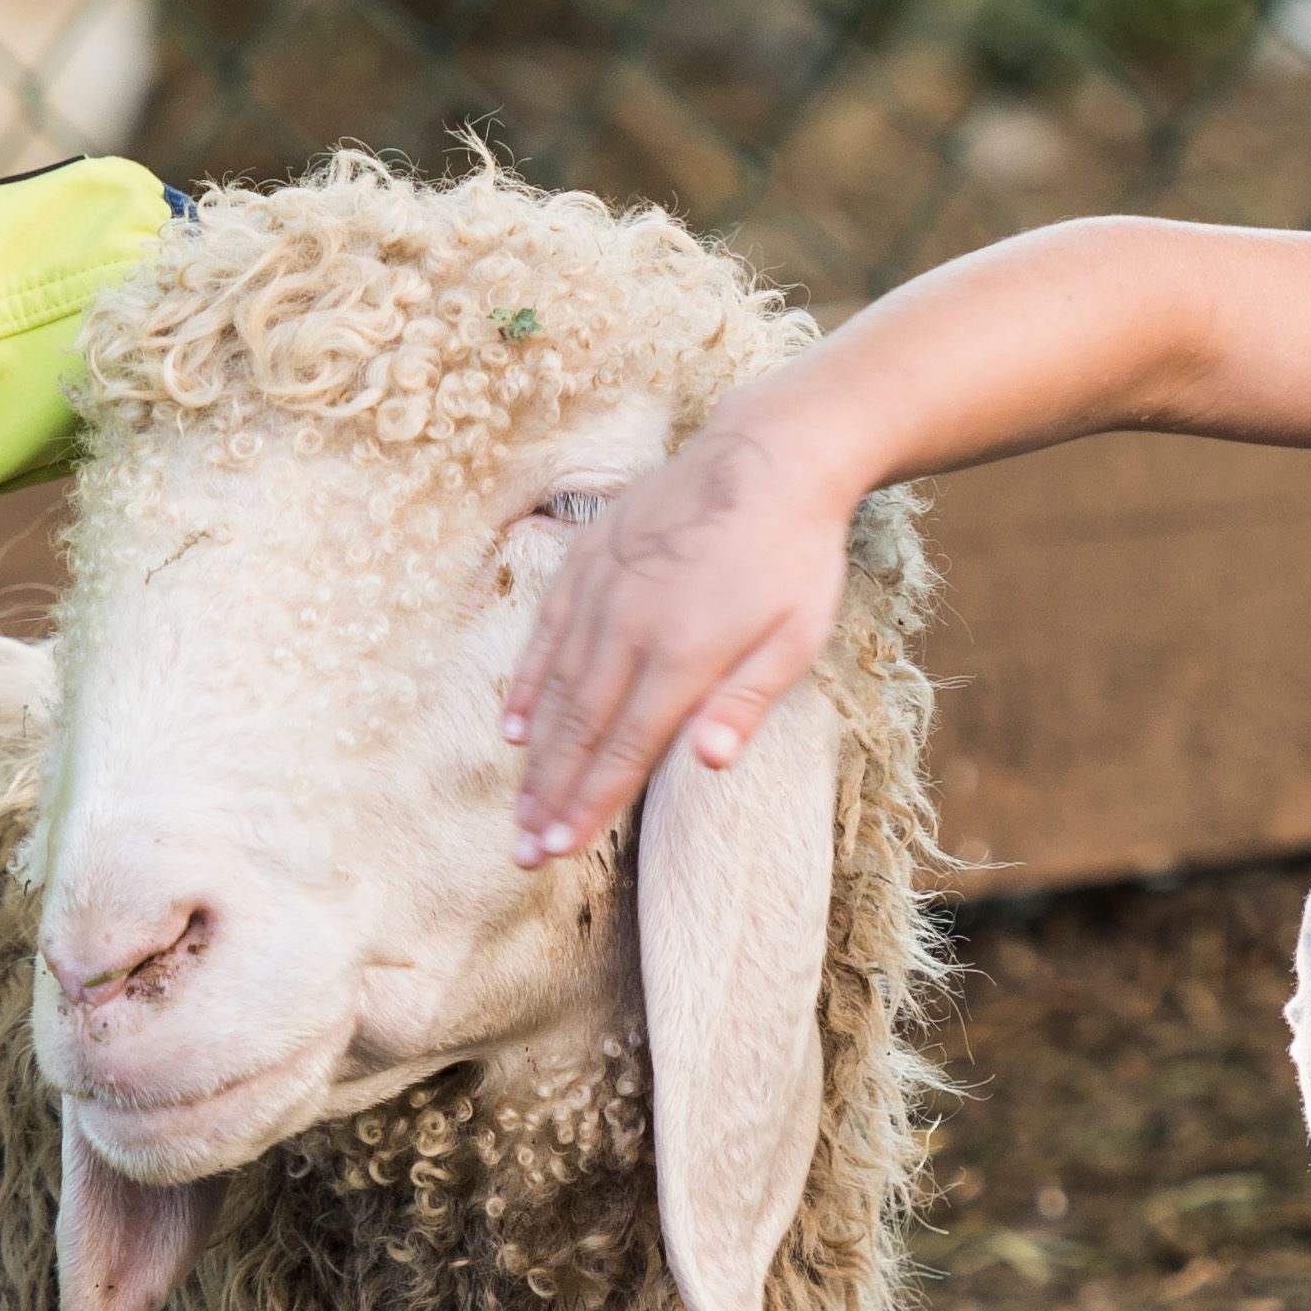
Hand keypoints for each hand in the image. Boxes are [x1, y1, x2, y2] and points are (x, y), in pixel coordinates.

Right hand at [505, 412, 856, 866]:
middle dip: (550, 797)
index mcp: (683, 654)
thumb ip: (746, 701)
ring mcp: (601, 593)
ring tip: (517, 809)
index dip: (589, 804)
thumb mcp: (796, 634)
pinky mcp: (586, 562)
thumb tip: (708, 765)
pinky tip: (513, 729)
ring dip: (534, 757)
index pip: (626, 749)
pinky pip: (546, 636)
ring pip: (556, 690)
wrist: (767, 457)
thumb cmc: (795, 556)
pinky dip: (527, 686)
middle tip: (524, 853)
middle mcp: (629, 627)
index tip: (559, 849)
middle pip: (580, 730)